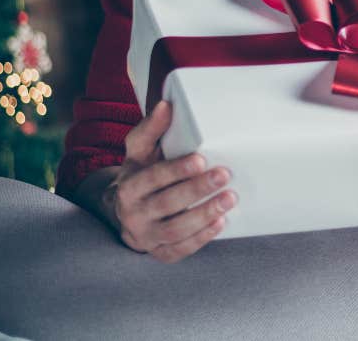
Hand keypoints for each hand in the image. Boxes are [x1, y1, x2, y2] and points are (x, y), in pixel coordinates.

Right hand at [108, 101, 235, 262]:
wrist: (127, 212)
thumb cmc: (141, 175)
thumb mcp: (140, 151)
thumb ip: (152, 129)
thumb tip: (166, 105)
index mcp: (129, 186)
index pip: (152, 178)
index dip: (176, 170)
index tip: (201, 159)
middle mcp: (133, 214)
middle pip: (166, 204)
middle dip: (196, 190)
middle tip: (223, 175)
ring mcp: (146, 236)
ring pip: (174, 230)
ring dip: (204, 215)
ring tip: (229, 199)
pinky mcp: (159, 252)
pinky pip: (180, 250)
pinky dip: (200, 239)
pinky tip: (220, 223)